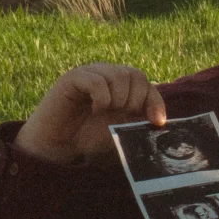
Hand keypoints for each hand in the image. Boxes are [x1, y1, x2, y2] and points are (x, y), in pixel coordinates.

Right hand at [15, 63, 165, 162]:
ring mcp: (90, 73)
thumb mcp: (120, 130)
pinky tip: (95, 109)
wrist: (58, 144)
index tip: (157, 122)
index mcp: (120, 86)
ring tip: (106, 112)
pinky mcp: (73, 78)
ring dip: (119, 99)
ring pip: (118, 75)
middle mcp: (107, 75)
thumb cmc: (88, 137)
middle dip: (136, 99)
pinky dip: (102, 98)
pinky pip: (97, 80)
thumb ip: (137, 121)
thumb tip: (160, 121)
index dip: (155, 101)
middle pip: (135, 75)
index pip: (145, 83)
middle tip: (124, 114)